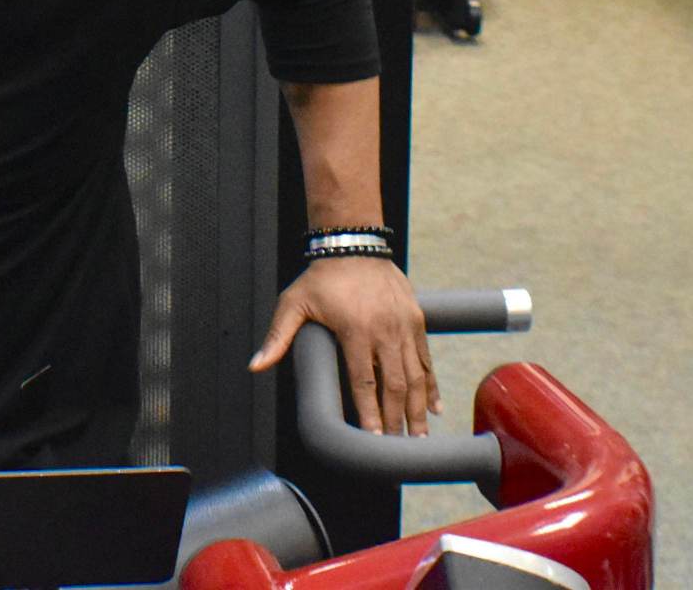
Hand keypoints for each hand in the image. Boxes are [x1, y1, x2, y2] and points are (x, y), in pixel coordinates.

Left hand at [247, 258, 437, 435]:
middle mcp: (384, 330)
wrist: (354, 245)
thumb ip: (277, 336)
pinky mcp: (417, 320)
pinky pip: (427, 359)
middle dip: (396, 420)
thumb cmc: (322, 277)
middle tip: (398, 448)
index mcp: (354, 330)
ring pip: (416, 376)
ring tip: (418, 437)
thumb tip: (256, 365)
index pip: (362, 381)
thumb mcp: (293, 302)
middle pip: (394, 385)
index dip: (368, 412)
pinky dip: (432, 385)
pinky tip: (436, 407)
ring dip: (418, 409)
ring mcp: (404, 326)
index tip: (372, 437)